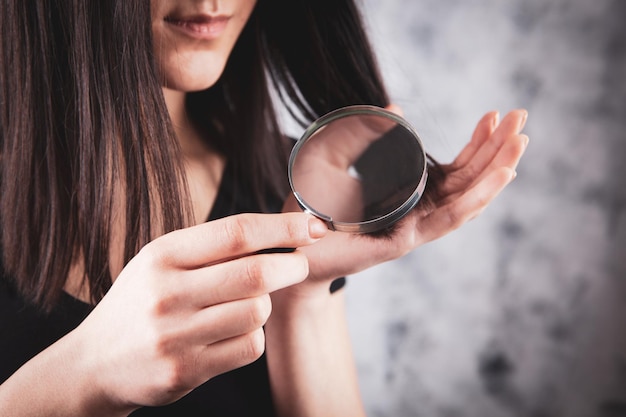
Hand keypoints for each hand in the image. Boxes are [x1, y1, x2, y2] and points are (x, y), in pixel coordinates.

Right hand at [68, 212, 326, 410]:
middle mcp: (166, 293)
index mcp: (162, 255)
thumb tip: (282, 233)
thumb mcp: (161, 261)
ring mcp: (175, 336)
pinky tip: (233, 333)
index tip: (314, 225)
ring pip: (257, 312)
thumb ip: (211, 247)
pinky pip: (249, 347)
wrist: (94, 362)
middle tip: (298, 263)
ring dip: (265, 306)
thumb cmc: (141, 302)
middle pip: (256, 274)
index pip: (237, 232)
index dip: (283, 226)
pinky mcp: (185, 371)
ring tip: (248, 303)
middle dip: (292, 266)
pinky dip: (253, 336)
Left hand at [282, 107, 527, 291]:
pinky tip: (499, 178)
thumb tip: (392, 106)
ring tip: (520, 143)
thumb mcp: (344, 165)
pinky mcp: (402, 241)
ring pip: (467, 200)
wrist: (291, 251)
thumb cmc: (316, 211)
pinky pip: (446, 220)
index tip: (494, 114)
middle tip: (521, 117)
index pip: (456, 169)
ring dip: (496, 171)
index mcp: (412, 196)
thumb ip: (370, 138)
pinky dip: (475, 199)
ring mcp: (414, 229)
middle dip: (498, 149)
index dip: (478, 143)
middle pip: (469, 181)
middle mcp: (419, 213)